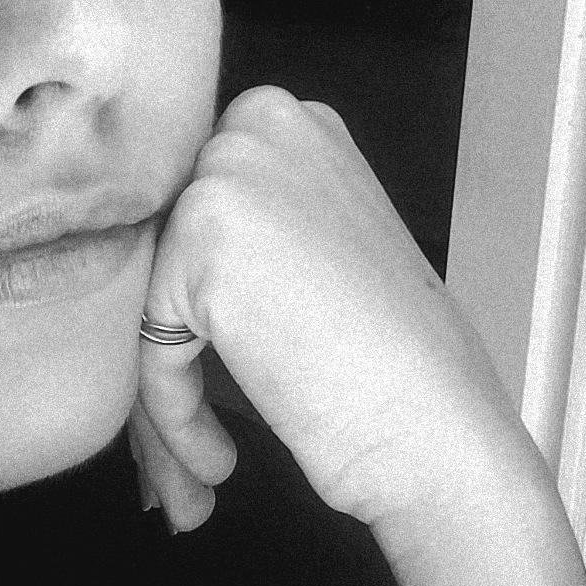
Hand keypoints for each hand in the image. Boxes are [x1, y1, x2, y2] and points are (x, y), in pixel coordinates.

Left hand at [130, 85, 522, 540]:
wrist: (437, 430)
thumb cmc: (388, 362)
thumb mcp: (312, 249)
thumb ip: (235, 232)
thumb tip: (149, 264)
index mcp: (287, 122)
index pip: (181, 209)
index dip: (182, 301)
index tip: (202, 376)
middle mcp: (257, 125)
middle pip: (159, 252)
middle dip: (165, 352)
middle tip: (185, 438)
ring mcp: (229, 172)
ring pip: (148, 302)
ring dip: (166, 396)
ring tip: (204, 463)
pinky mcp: (201, 236)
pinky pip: (150, 341)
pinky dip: (172, 413)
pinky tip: (218, 461)